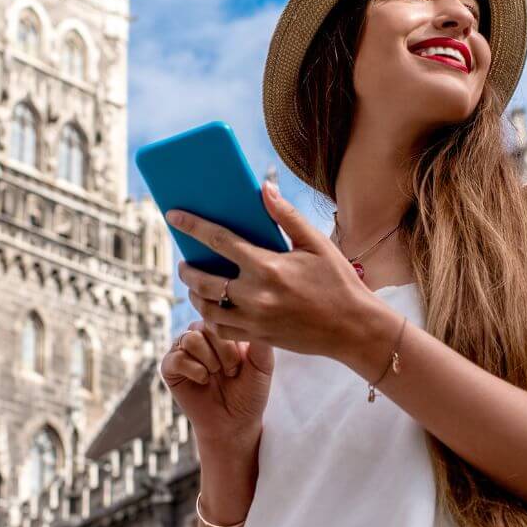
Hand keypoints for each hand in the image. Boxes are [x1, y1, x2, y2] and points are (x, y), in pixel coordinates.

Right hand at [160, 320, 272, 441]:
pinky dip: (194, 370)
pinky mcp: (170, 367)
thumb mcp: (262, 366)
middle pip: (206, 325)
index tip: (243, 362)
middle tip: (232, 372)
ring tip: (217, 375)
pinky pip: (176, 358)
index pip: (223, 317)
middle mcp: (201, 335)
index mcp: (222, 330)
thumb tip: (256, 316)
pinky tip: (204, 381)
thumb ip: (260, 342)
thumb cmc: (250, 393)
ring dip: (209, 361)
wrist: (234, 423)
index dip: (235, 340)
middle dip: (224, 352)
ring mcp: (183, 350)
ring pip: (190, 338)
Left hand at [167, 181, 369, 358]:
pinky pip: (221, 330)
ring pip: (207, 308)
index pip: (218, 240)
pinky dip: (210, 319)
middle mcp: (256, 295)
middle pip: (203, 280)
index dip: (192, 226)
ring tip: (196, 286)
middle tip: (184, 262)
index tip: (173, 216)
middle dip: (187, 269)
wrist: (353, 328)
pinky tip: (213, 309)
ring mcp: (255, 320)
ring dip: (195, 295)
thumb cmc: (338, 282)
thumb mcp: (316, 244)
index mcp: (268, 266)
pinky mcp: (259, 338)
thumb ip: (286, 216)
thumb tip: (264, 188)